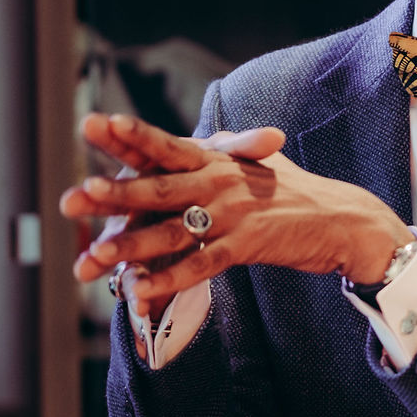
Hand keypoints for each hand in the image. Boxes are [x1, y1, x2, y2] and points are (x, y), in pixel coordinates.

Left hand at [61, 133, 409, 316]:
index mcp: (215, 157)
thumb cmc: (293, 191)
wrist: (342, 219)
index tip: (94, 123)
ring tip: (94, 255)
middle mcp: (219, 181)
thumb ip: (224, 149)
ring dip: (132, 245)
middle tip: (75, 198)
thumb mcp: (255, 161)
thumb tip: (200, 138)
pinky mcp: (246, 245)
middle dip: (114, 195)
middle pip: (157, 188)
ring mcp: (232, 214)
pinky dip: (170, 280)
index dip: (129, 135)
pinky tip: (140, 292)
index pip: (164, 144)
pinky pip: (200, 265)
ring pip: (171, 232)